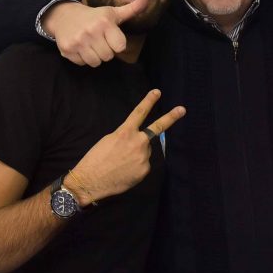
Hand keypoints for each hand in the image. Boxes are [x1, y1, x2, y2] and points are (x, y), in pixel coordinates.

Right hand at [43, 0, 148, 66]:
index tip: (111, 37)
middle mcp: (91, 32)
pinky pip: (82, 63)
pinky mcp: (67, 49)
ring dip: (95, 56)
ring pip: (95, 62)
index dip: (117, 44)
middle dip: (105, 50)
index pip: (120, 47)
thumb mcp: (113, 12)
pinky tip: (80, 47)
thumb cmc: (94, 17)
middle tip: (99, 41)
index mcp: (104, 22)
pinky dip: (82, 58)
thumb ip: (132, 9)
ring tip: (91, 45)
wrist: (63, 16)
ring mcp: (78, 41)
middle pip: (108, 57)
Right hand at [68, 89, 184, 203]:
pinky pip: (143, 165)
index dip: (148, 101)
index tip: (157, 92)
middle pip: (156, 129)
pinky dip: (136, 167)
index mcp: (125, 132)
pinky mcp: (145, 169)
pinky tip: (124, 172)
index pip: (139, 113)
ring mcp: (144, 156)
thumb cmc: (95, 159)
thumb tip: (138, 142)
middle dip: (171, 117)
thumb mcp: (108, 140)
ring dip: (137, 155)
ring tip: (121, 163)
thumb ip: (126, 137)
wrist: (91, 181)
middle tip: (182, 109)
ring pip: (145, 152)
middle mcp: (138, 142)